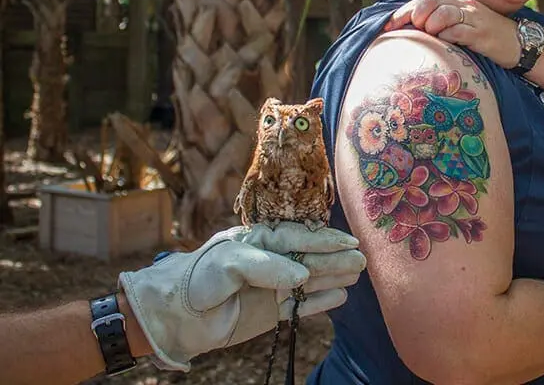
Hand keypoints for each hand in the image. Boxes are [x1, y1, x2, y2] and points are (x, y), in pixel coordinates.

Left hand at [119, 222, 365, 370]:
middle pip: (309, 258)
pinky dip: (320, 303)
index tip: (348, 243)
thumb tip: (301, 275)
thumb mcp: (229, 262)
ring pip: (309, 281)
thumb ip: (266, 265)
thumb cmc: (197, 277)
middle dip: (335, 258)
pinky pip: (300, 307)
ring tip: (357, 275)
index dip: (324, 240)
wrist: (173, 314)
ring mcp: (270, 288)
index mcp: (258, 240)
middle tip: (361, 260)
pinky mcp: (268, 313)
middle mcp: (269, 262)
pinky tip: (340, 298)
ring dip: (333, 277)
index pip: (298, 237)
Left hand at [384, 0, 519, 67]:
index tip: (387, 26)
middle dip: (417, 16)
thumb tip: (411, 32)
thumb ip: (439, 23)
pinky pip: (459, 32)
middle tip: (417, 31)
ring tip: (433, 36)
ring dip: (432, 27)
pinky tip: (447, 44)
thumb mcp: (461, 24)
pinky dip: (448, 37)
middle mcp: (463, 4)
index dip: (403, 12)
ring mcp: (474, 18)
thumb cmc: (485, 36)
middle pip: (430, 2)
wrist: (518, 43)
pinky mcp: (482, 33)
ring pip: (443, 14)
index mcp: (455, 1)